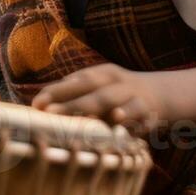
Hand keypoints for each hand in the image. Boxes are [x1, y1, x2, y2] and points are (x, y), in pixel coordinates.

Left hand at [31, 64, 165, 133]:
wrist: (159, 95)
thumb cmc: (116, 95)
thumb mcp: (97, 87)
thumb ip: (71, 94)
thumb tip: (36, 104)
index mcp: (101, 74)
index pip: (75, 80)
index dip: (56, 91)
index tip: (37, 104)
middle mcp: (115, 82)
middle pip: (91, 89)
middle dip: (71, 101)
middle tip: (50, 112)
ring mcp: (132, 96)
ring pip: (113, 100)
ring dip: (97, 106)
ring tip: (83, 115)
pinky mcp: (147, 112)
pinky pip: (138, 114)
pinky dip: (128, 117)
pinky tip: (118, 120)